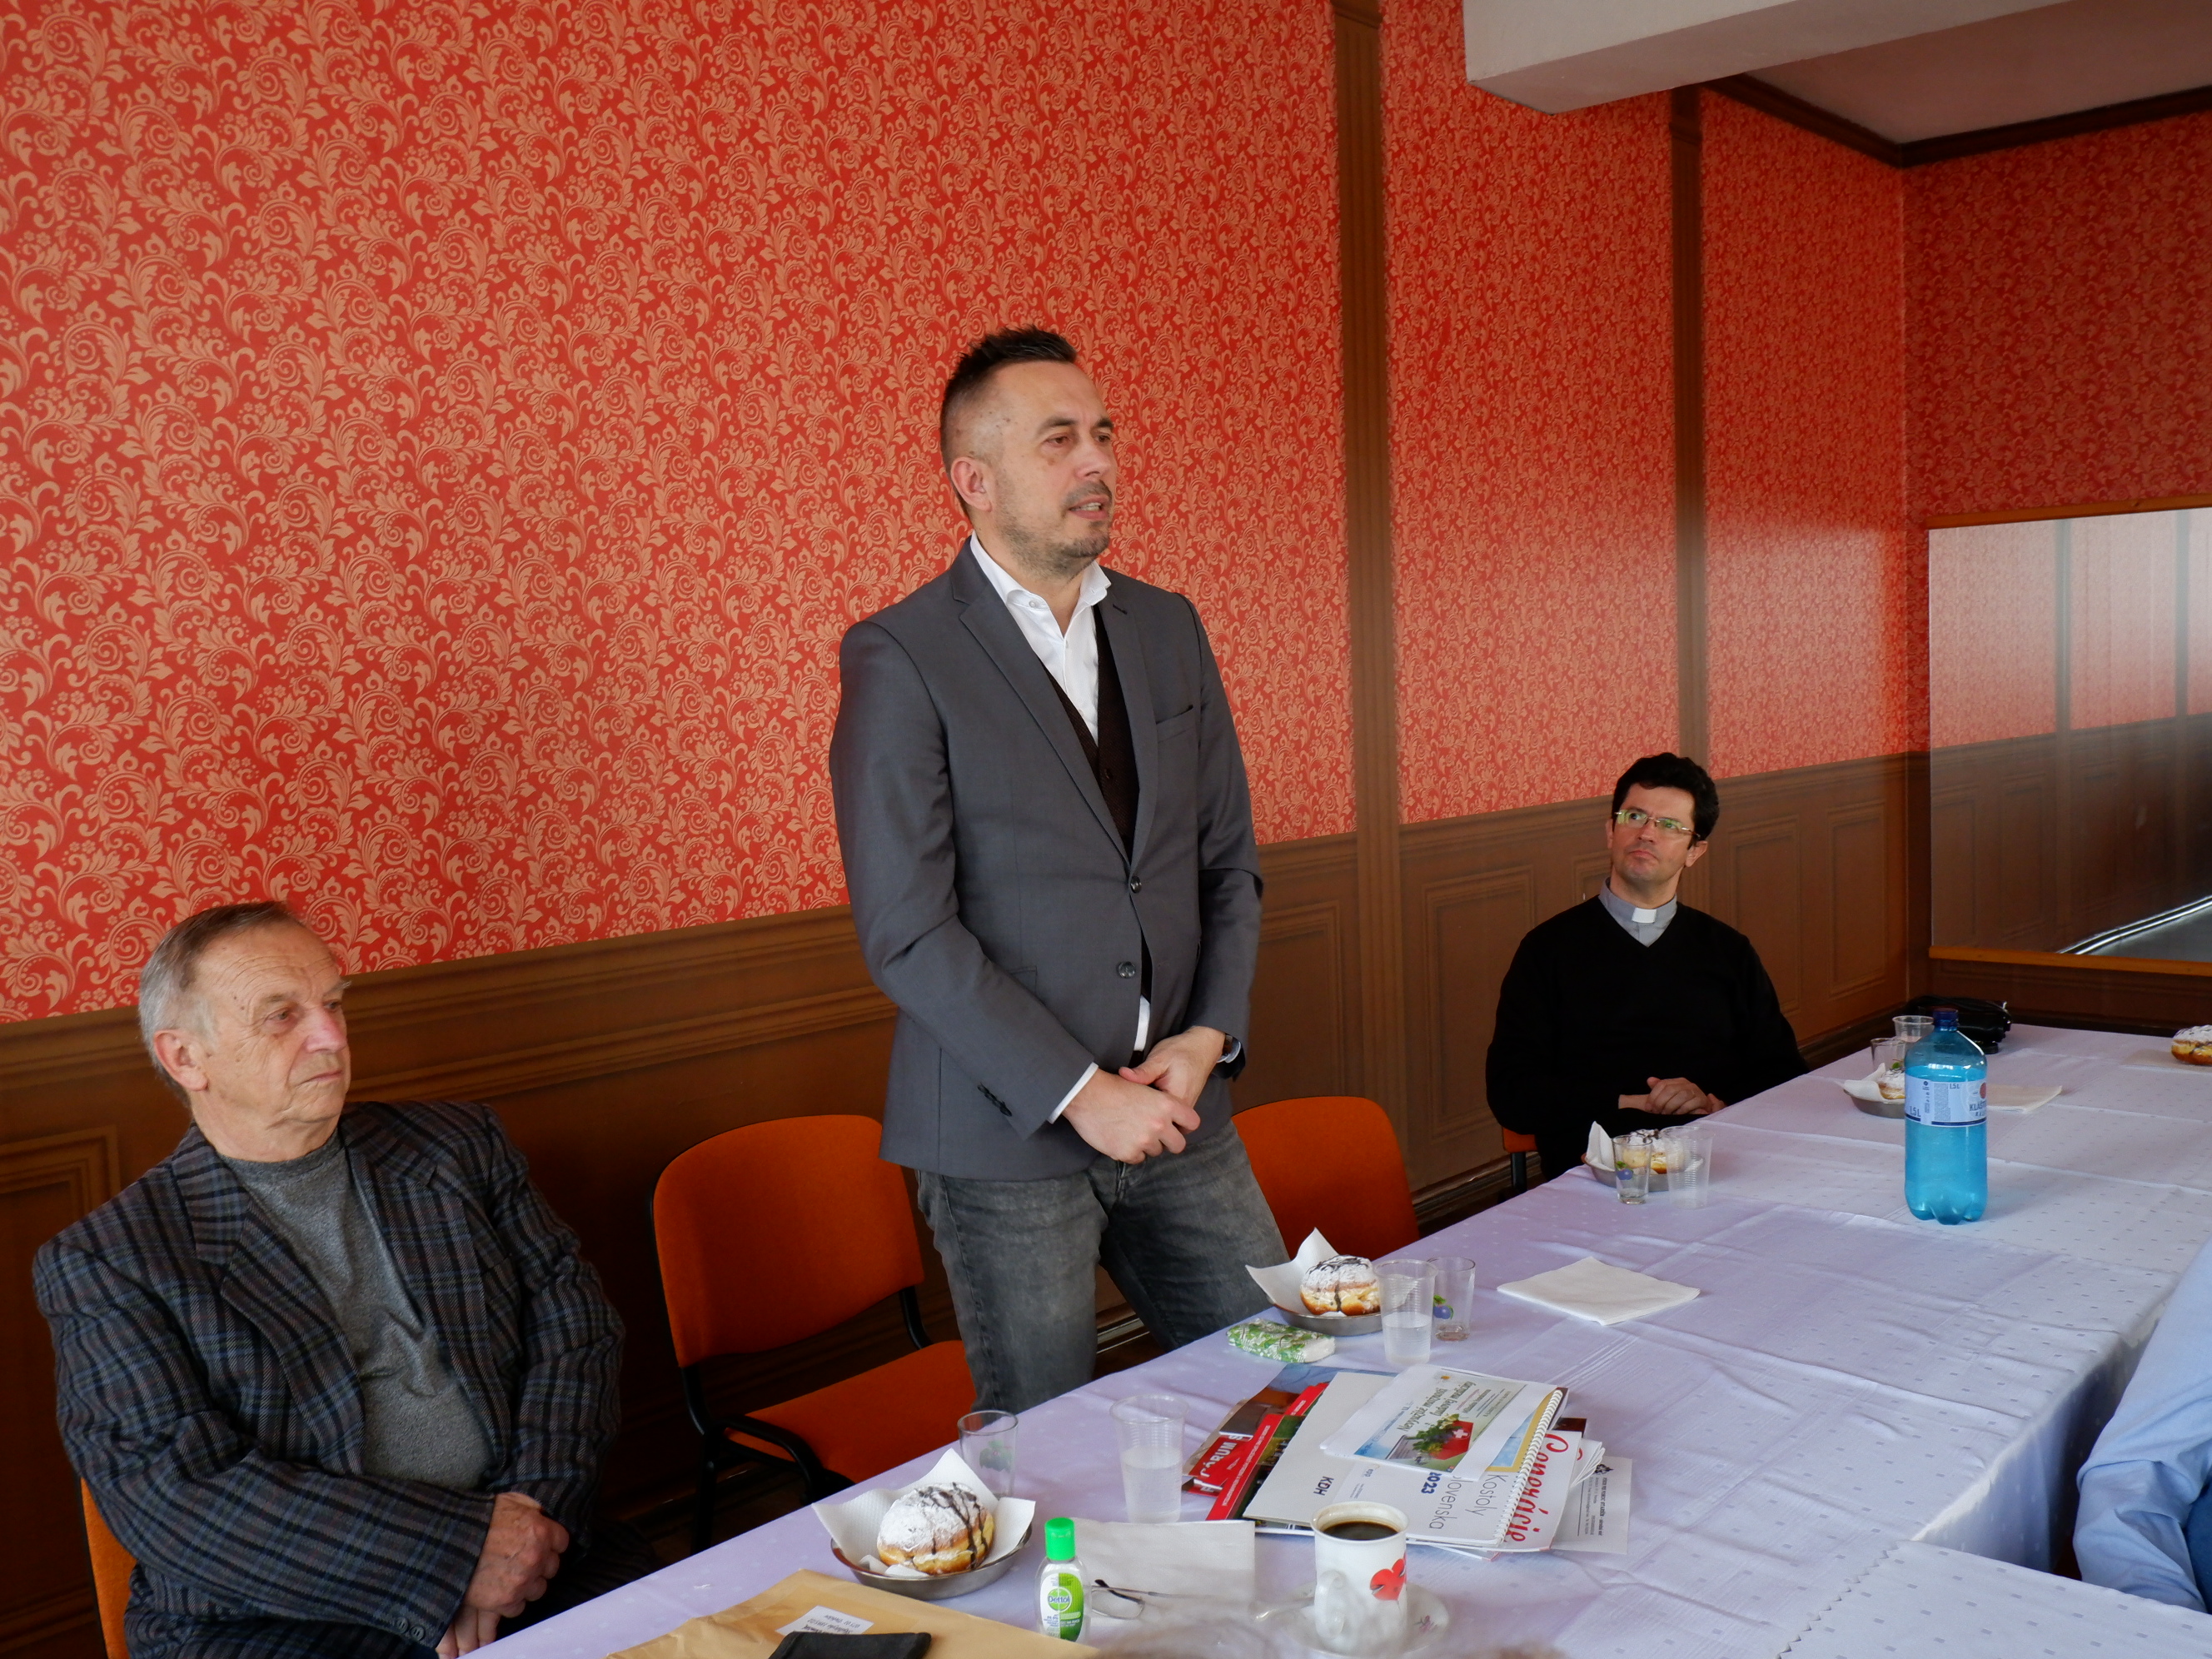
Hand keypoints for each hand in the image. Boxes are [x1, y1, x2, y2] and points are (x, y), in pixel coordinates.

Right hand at [440, 1491, 567, 1653]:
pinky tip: (497, 1588)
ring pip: (537, 1589)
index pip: (562, 1542)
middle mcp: (536, 1557)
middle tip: (520, 1561)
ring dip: (526, 1584)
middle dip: (539, 1565)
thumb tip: (542, 1514)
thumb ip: (532, 1509)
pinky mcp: (504, 1601)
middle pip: (551, 1568)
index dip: (550, 1544)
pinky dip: (510, 1601)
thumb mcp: (509, 1501)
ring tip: (507, 1575)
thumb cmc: (476, 1520)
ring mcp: (521, 1581)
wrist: (445, 1543)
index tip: (540, 1546)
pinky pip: (518, 1607)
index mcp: (540, 1531)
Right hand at [1064, 1068, 1202, 1162]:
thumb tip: (1170, 1120)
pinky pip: (1137, 1159)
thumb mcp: (1144, 1087)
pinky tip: (1120, 1137)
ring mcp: (1144, 1140)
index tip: (1176, 1126)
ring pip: (1155, 1152)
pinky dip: (1130, 1151)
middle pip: (1178, 1145)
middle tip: (1154, 1134)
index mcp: (1167, 1104)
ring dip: (1146, 1145)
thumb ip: (1161, 1105)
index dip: (1184, 1125)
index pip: (1192, 1122)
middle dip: (1168, 1141)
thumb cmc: (1113, 1087)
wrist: (1086, 1095)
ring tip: (1130, 1130)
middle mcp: (1159, 1124)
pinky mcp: (1128, 1152)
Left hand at [1118, 1026, 1226, 1114]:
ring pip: (1166, 1123)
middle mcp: (1184, 1110)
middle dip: (1143, 1121)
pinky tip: (1148, 1103)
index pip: (1152, 1117)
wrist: (1202, 1047)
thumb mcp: (1159, 1059)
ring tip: (1137, 1106)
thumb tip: (1122, 1075)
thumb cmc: (1181, 1051)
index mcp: (1176, 1100)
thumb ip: (1143, 1071)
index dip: (1134, 1113)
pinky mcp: (1184, 1107)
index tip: (1123, 1106)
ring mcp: (1186, 1110)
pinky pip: (1171, 1117)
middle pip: (1159, 1124)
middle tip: (1128, 1109)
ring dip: (1152, 1118)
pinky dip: (1159, 1113)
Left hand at [1634, 1077, 1724, 1116]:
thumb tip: (1650, 1080)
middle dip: (1660, 1102)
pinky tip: (1677, 1115)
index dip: (1653, 1096)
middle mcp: (1687, 1084)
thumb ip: (1658, 1089)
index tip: (1648, 1108)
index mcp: (1677, 1082)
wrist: (1699, 1115)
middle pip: (1670, 1089)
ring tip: (1665, 1114)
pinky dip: (1682, 1110)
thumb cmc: (1679, 1107)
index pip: (1662, 1084)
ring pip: (1681, 1095)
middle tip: (1656, 1112)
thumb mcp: (1666, 1099)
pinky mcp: (1702, 1100)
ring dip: (1670, 1106)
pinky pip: (1690, 1104)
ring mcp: (1696, 1091)